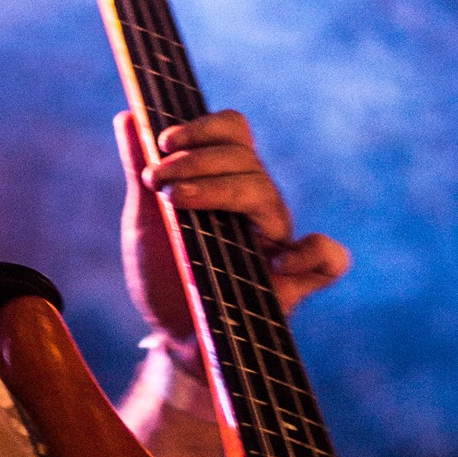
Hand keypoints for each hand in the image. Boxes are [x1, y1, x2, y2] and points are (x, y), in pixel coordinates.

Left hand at [115, 109, 348, 356]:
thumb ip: (141, 170)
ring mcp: (277, 244)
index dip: (205, 128)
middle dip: (195, 160)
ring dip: (215, 189)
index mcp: (229, 185)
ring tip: (174, 203)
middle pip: (246, 159)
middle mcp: (257, 208)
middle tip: (154, 180)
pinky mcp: (293, 286)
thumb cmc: (166, 279)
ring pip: (267, 195)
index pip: (235, 134)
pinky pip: (329, 259)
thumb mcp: (145, 222)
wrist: (171, 341)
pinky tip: (274, 264)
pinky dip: (311, 253)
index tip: (166, 143)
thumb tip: (129, 116)